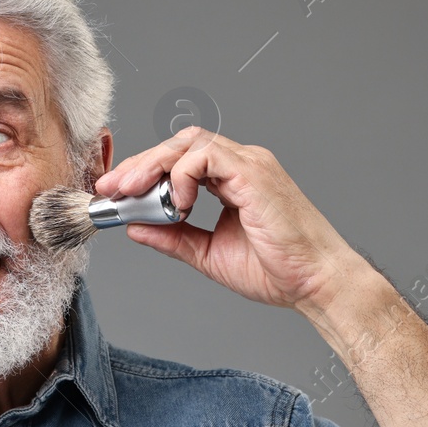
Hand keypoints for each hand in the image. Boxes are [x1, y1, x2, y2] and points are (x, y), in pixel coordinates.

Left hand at [90, 127, 366, 313]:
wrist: (315, 283)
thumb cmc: (277, 269)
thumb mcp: (209, 254)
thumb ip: (173, 238)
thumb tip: (136, 228)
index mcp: (232, 180)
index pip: (180, 159)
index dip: (144, 171)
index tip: (116, 192)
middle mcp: (241, 165)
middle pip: (179, 144)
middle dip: (140, 163)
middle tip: (112, 187)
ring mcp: (249, 165)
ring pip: (189, 143)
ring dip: (153, 165)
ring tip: (133, 192)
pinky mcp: (254, 173)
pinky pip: (206, 155)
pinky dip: (182, 175)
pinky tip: (177, 204)